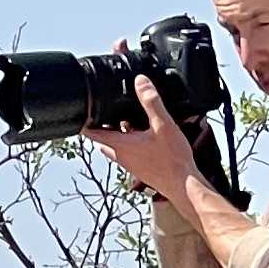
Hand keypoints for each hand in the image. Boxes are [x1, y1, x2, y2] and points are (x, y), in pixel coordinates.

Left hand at [85, 75, 208, 204]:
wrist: (183, 185)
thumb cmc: (172, 160)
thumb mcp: (163, 125)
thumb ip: (151, 102)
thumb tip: (140, 81)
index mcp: (119, 144)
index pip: (91, 132)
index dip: (85, 119)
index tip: (84, 107)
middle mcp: (121, 155)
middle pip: (103, 137)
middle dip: (104, 123)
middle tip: (110, 109)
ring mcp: (130, 162)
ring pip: (117, 144)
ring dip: (120, 132)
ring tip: (131, 118)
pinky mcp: (140, 166)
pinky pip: (129, 151)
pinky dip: (132, 140)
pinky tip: (148, 134)